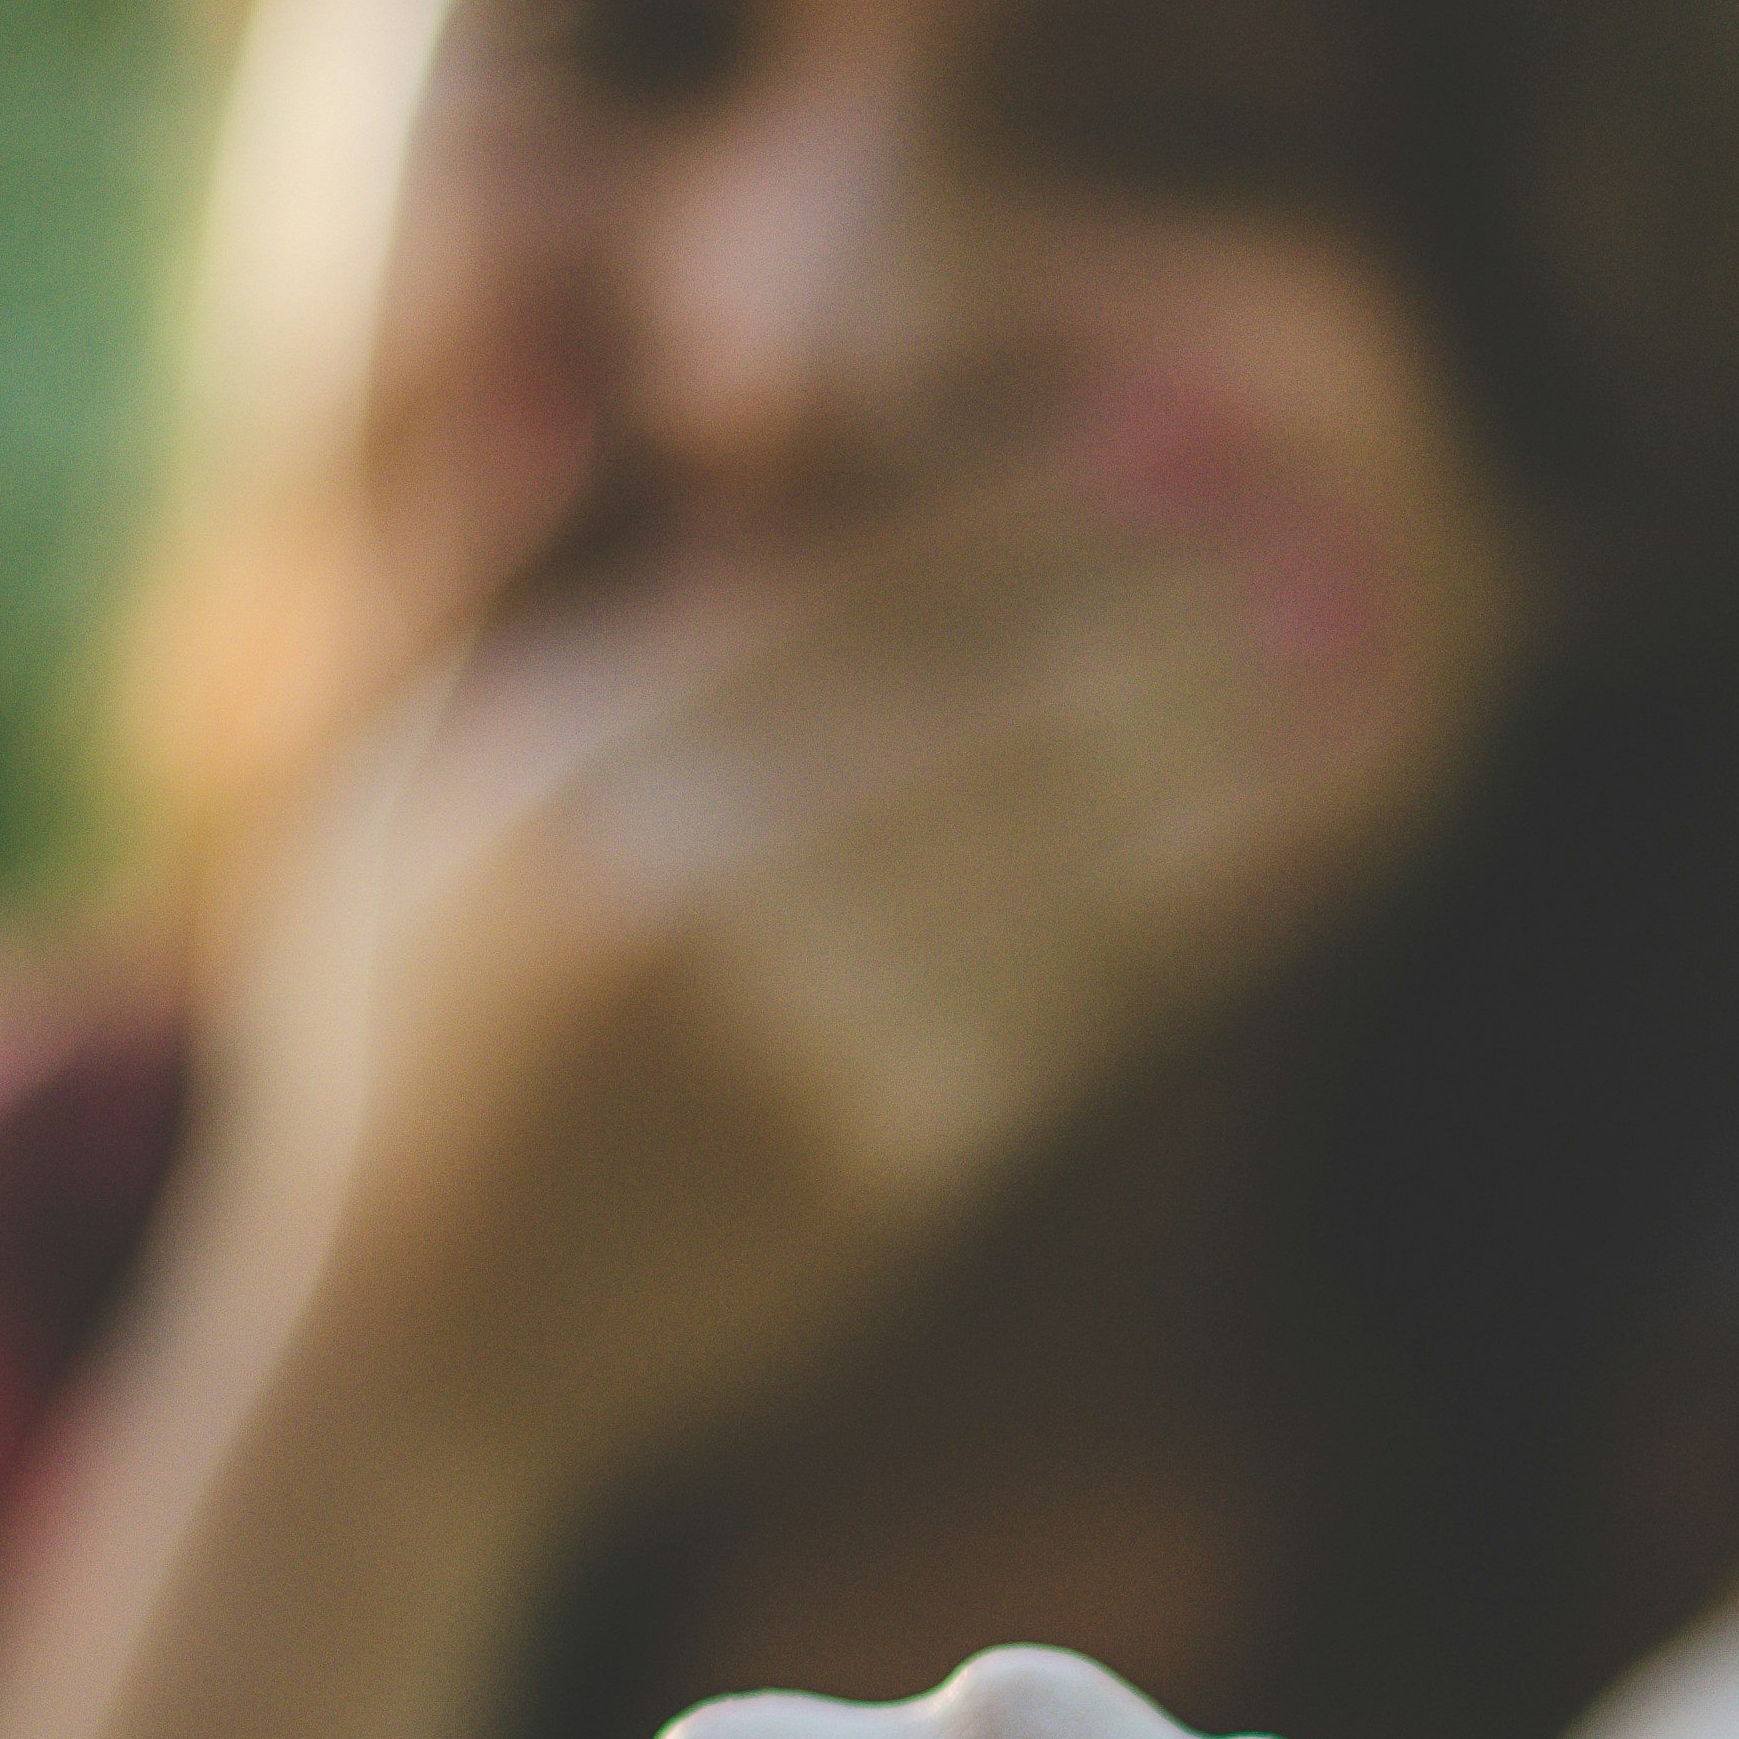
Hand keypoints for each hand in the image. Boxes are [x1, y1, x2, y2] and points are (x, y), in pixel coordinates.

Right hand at [200, 440, 1484, 1526]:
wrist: (411, 1350)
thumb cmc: (403, 1040)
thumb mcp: (387, 786)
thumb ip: (480, 579)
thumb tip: (579, 388)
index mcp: (566, 760)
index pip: (849, 589)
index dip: (1029, 513)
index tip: (1162, 449)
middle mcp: (682, 882)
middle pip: (984, 704)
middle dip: (1165, 618)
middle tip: (1317, 542)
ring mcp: (793, 1031)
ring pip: (1061, 851)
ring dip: (1222, 756)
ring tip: (1351, 670)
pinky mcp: (883, 1156)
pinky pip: (1071, 997)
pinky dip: (1185, 911)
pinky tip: (1277, 843)